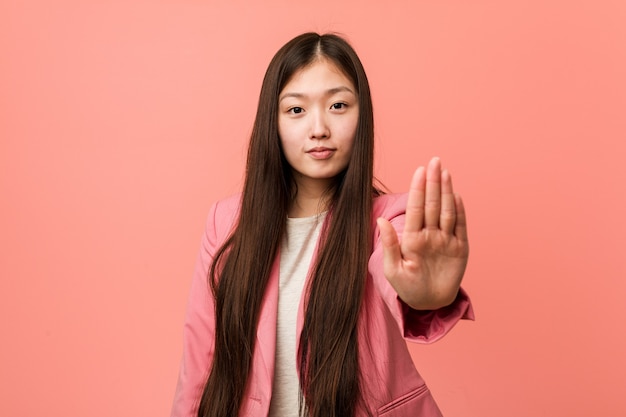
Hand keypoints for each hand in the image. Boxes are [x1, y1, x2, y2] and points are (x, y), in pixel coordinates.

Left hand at [377, 157, 468, 309]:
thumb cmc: (407, 287)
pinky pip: (460, 227)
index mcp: (412, 237)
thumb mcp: (393, 269)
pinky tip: (457, 195)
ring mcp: (445, 240)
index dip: (418, 189)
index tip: (420, 170)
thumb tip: (381, 221)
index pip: (416, 208)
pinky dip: (460, 211)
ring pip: (446, 211)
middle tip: (435, 161)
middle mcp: (429, 234)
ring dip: (446, 191)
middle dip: (433, 183)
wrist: (428, 303)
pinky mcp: (459, 249)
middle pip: (432, 204)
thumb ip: (389, 245)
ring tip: (445, 172)